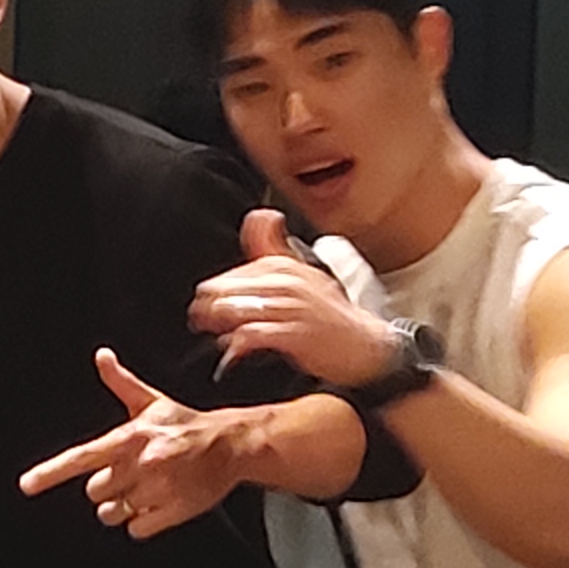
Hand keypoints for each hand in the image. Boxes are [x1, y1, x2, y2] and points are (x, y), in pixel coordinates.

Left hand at [15, 348, 303, 539]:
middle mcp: (142, 463)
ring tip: (147, 486)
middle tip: (131, 472)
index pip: (82, 457)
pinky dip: (143, 522)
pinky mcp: (174, 512)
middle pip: (96, 491)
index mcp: (131, 436)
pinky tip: (160, 501)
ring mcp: (158, 490)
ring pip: (114, 513)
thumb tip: (101, 357)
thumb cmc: (185, 425)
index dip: (51, 472)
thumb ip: (121, 383)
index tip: (26, 486)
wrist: (232, 445)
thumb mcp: (152, 403)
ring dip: (124, 506)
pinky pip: (136, 529)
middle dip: (108, 486)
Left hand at [190, 209, 401, 388]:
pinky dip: (237, 344)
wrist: (366, 347)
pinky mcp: (294, 335)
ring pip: (234, 310)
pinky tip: (234, 351)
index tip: (206, 305)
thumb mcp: (305, 273)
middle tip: (202, 322)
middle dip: (207, 308)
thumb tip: (259, 216)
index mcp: (284, 266)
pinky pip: (251, 335)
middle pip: (225, 290)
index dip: (213, 292)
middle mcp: (285, 282)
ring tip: (217, 336)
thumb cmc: (332, 316)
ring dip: (217, 326)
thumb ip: (276, 247)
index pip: (231, 274)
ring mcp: (290, 308)